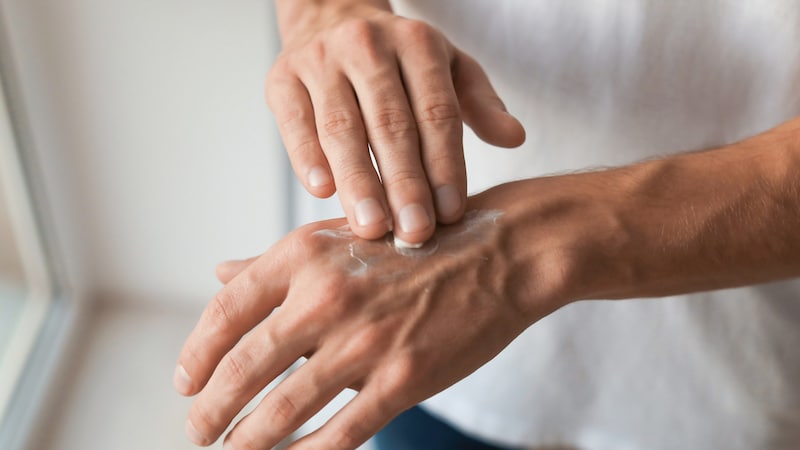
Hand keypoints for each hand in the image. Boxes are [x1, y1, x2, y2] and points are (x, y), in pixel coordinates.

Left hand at [173, 199, 559, 448]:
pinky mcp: (402, 378)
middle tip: (198, 432)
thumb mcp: (340, 236)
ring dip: (247, 442)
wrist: (498, 251)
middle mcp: (326, 296)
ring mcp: (364, 341)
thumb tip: (220, 273)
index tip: (185, 383)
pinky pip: (338, 434)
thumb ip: (276, 261)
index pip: (226, 310)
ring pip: (283, 410)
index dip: (197, 354)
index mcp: (304, 255)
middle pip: (244, 368)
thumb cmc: (414, 243)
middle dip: (211, 412)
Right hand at [268, 0, 525, 244]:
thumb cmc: (398, 60)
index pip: (436, 112)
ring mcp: (321, 60)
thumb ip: (479, 103)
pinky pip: (294, 122)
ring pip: (342, 127)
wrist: (332, 19)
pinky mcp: (282, 79)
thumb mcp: (448, 69)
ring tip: (373, 228)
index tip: (451, 213)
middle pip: (391, 123)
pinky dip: (306, 157)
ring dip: (358, 181)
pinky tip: (322, 193)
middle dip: (404, 183)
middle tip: (415, 233)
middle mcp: (368, 46)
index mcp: (418, 44)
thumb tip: (515, 138)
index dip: (445, 164)